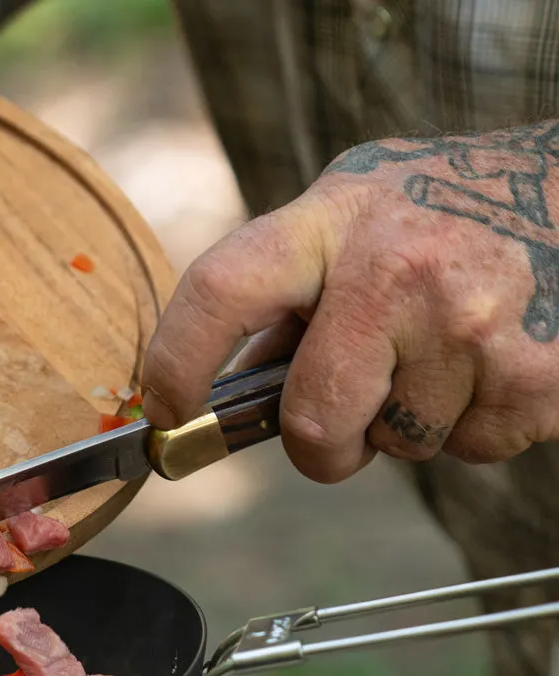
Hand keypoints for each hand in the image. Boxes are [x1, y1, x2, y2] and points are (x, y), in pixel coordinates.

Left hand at [142, 122, 558, 482]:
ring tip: (449, 352)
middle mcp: (398, 265)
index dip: (176, 361)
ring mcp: (471, 319)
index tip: (165, 410)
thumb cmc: (448, 213)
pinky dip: (475, 427)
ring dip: (410, 424)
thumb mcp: (356, 222)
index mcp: (333, 219)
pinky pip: (470, 450)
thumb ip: (291, 300)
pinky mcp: (535, 374)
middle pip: (311, 417)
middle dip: (319, 445)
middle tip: (343, 423)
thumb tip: (221, 398)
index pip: (222, 290)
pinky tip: (494, 363)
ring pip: (399, 443)